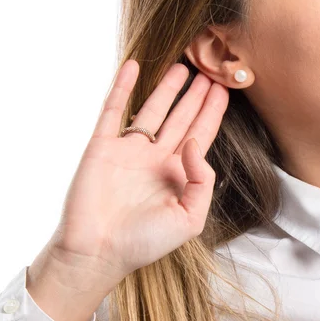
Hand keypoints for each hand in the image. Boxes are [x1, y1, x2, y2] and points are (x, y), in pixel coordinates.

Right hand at [48, 60, 228, 283]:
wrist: (96, 254)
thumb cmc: (144, 243)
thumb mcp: (189, 219)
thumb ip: (202, 182)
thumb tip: (193, 144)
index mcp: (176, 174)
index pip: (200, 134)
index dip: (212, 112)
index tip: (223, 89)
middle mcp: (155, 158)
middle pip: (181, 117)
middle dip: (195, 95)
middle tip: (209, 71)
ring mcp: (129, 150)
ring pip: (152, 110)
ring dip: (167, 87)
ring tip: (182, 66)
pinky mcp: (103, 146)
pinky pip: (114, 110)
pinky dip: (122, 87)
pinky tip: (133, 67)